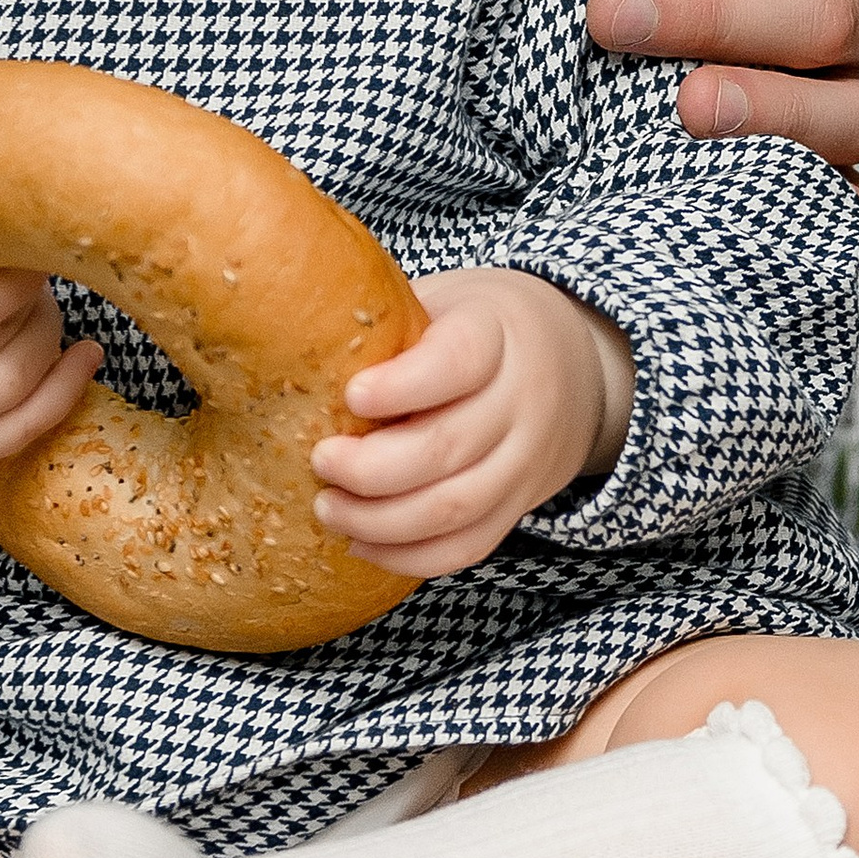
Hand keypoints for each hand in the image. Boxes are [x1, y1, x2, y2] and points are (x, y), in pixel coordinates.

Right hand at [0, 164, 100, 503]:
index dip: (14, 262)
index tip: (20, 225)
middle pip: (10, 332)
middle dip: (33, 287)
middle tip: (32, 250)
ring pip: (26, 375)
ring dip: (47, 327)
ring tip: (34, 291)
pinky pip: (26, 429)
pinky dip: (66, 390)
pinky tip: (87, 354)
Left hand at [311, 269, 633, 575]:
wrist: (572, 364)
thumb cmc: (479, 327)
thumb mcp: (444, 301)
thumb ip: (389, 324)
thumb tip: (285, 339)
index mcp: (498, 334)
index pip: (459, 361)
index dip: (403, 386)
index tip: (352, 396)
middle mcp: (522, 401)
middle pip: (449, 447)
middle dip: (371, 468)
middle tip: (321, 460)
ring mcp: (526, 461)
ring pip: (455, 507)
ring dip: (380, 520)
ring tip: (328, 508)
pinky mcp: (518, 507)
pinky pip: (467, 547)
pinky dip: (408, 556)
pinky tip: (362, 542)